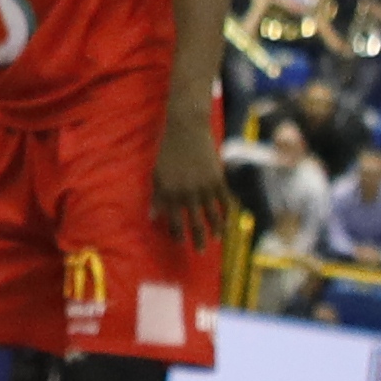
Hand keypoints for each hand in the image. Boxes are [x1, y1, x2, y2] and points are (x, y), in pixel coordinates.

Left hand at [151, 107, 240, 243]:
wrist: (186, 129)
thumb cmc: (168, 151)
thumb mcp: (157, 173)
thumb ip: (157, 196)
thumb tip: (152, 216)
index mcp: (169, 192)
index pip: (173, 220)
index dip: (177, 233)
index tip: (181, 243)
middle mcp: (187, 193)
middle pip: (195, 223)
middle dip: (198, 239)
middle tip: (201, 252)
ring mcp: (204, 187)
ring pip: (213, 216)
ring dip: (216, 230)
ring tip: (217, 240)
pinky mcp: (218, 179)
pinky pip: (225, 202)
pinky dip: (227, 213)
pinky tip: (228, 222)